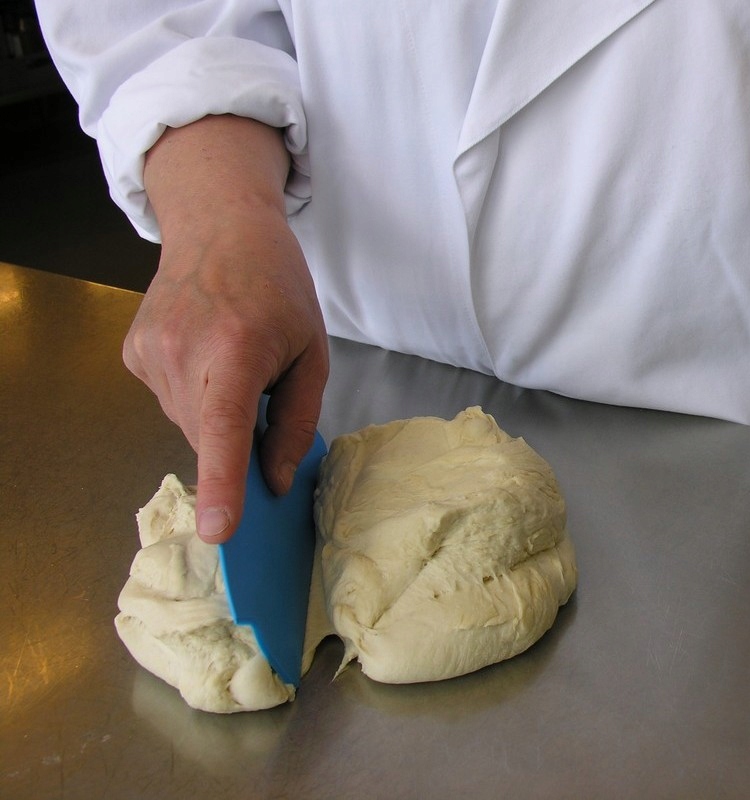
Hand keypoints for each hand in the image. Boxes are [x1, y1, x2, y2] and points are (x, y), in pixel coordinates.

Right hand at [125, 116, 328, 543]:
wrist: (220, 226)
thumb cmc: (278, 287)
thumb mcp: (313, 352)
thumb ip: (296, 421)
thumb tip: (273, 481)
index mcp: (235, 351)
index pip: (224, 431)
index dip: (222, 485)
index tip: (217, 532)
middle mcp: (181, 353)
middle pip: (210, 437)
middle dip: (238, 434)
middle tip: (261, 384)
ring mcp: (148, 354)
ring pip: (188, 423)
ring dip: (215, 410)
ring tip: (232, 355)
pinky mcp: (132, 354)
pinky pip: (169, 400)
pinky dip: (193, 392)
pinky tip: (206, 351)